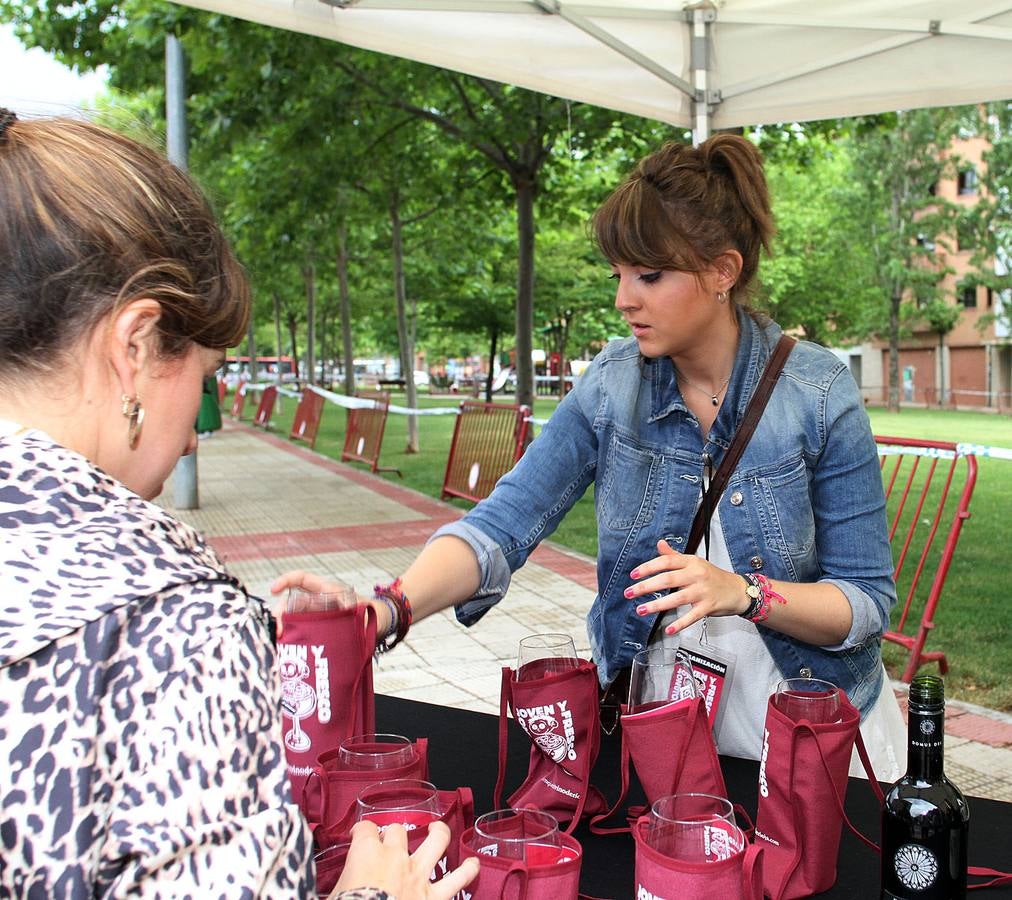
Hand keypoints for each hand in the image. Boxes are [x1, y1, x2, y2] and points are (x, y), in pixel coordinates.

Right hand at [269, 570, 390, 638]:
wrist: (377, 623)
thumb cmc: (370, 611)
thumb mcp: (362, 609)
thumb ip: (356, 613)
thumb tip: (349, 621)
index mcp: (326, 590)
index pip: (302, 579)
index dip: (286, 580)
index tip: (273, 590)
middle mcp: (316, 602)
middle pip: (291, 603)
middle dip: (280, 614)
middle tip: (277, 630)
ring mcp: (314, 616)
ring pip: (292, 619)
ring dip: (283, 629)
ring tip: (278, 642)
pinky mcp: (315, 630)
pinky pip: (299, 632)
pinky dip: (290, 639)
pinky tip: (285, 650)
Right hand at [329, 820, 479, 899]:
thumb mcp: (332, 895)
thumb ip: (336, 884)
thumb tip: (326, 888)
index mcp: (366, 855)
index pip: (364, 828)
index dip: (360, 830)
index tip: (358, 835)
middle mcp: (395, 858)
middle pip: (397, 830)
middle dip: (393, 833)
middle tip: (389, 841)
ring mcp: (418, 875)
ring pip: (436, 841)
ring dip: (439, 833)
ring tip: (438, 830)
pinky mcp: (435, 896)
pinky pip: (458, 879)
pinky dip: (468, 871)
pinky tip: (473, 865)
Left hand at [625, 540, 748, 636]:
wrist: (738, 590)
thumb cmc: (713, 576)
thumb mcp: (694, 562)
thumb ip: (674, 555)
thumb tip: (659, 544)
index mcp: (691, 562)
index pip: (666, 561)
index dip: (648, 567)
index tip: (633, 575)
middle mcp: (696, 574)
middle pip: (668, 579)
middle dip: (646, 587)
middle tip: (629, 593)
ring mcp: (703, 591)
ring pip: (677, 598)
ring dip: (657, 605)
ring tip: (641, 610)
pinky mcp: (709, 606)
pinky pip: (692, 616)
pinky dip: (680, 623)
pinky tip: (668, 629)